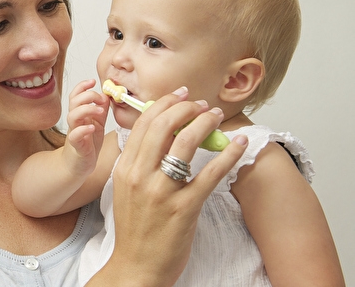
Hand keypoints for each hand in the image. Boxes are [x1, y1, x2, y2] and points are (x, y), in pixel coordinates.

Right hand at [64, 79, 108, 175]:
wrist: (79, 165)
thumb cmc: (88, 144)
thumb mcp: (98, 123)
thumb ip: (101, 110)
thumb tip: (106, 95)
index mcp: (80, 114)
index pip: (76, 95)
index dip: (83, 86)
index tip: (93, 81)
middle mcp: (76, 121)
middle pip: (74, 101)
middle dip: (87, 95)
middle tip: (100, 99)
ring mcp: (74, 132)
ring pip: (72, 115)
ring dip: (86, 109)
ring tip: (99, 111)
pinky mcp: (76, 145)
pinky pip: (75, 135)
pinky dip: (83, 130)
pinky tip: (92, 128)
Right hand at [88, 87, 247, 285]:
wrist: (136, 266)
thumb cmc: (134, 229)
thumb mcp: (125, 189)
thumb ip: (137, 162)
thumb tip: (159, 134)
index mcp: (124, 168)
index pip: (143, 124)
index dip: (163, 103)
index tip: (180, 95)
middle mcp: (140, 175)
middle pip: (163, 126)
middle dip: (185, 107)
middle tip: (201, 103)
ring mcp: (162, 191)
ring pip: (185, 142)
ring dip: (205, 122)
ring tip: (216, 116)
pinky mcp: (184, 208)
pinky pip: (210, 173)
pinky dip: (227, 154)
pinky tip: (238, 144)